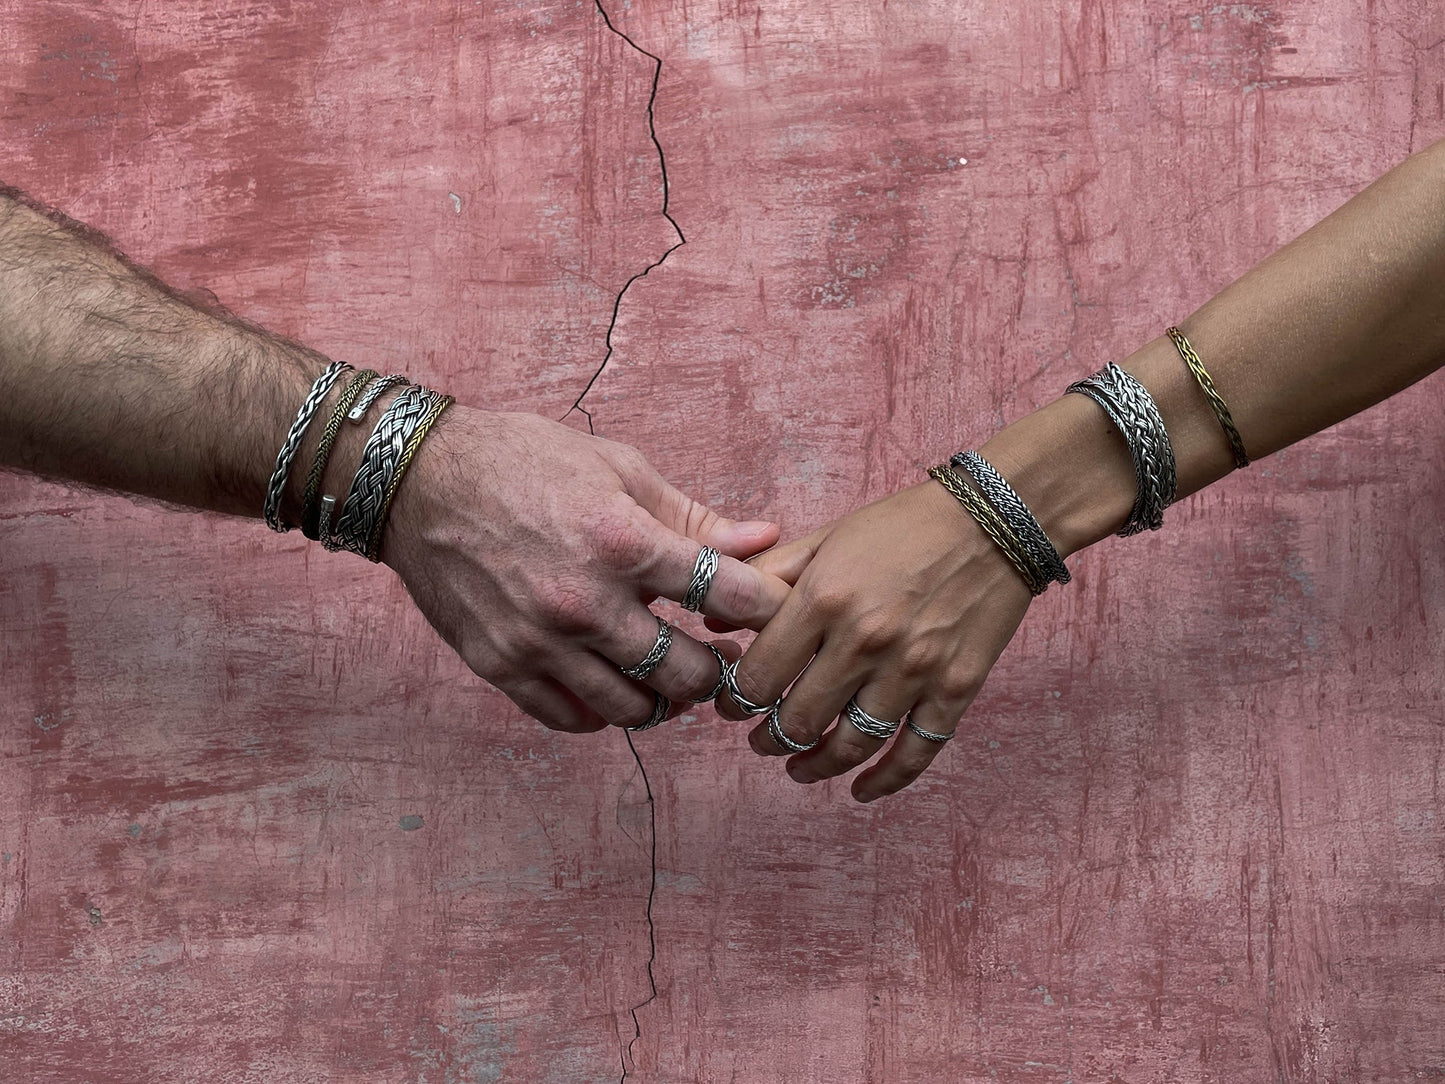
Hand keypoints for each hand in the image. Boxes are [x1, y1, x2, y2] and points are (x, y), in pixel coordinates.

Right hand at [380, 408, 789, 730]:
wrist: (418, 482)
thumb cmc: (525, 462)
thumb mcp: (618, 470)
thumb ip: (693, 517)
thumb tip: (764, 539)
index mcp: (622, 541)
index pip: (727, 594)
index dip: (768, 610)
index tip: (780, 617)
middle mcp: (584, 602)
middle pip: (688, 673)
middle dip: (720, 671)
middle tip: (726, 660)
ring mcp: (540, 642)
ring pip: (634, 709)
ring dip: (665, 700)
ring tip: (673, 678)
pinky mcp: (501, 667)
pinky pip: (571, 719)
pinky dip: (603, 713)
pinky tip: (614, 687)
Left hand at [716, 479, 1032, 800]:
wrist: (995, 521)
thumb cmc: (902, 527)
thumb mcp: (827, 539)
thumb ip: (767, 577)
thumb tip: (712, 616)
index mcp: (825, 598)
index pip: (759, 676)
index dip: (735, 701)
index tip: (731, 706)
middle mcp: (865, 640)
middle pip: (798, 721)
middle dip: (768, 739)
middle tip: (760, 741)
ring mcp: (913, 670)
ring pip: (850, 745)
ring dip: (815, 766)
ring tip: (797, 766)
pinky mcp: (955, 689)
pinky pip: (914, 753)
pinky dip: (884, 781)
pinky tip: (860, 791)